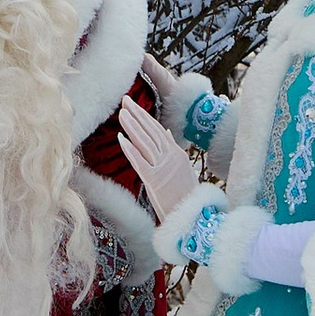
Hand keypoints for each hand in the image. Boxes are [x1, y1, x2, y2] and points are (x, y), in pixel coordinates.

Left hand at [117, 94, 198, 222]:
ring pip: (145, 142)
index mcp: (177, 153)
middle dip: (137, 114)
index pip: (158, 130)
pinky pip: (140, 162)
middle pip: (151, 131)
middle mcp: (171, 157)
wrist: (194, 215)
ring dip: (132, 127)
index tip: (133, 105)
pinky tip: (121, 138)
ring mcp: (163, 168)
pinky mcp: (155, 181)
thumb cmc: (186, 195)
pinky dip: (130, 149)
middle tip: (125, 100)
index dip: (144, 116)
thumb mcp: (183, 168)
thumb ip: (173, 149)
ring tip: (122, 113)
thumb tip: (165, 132)